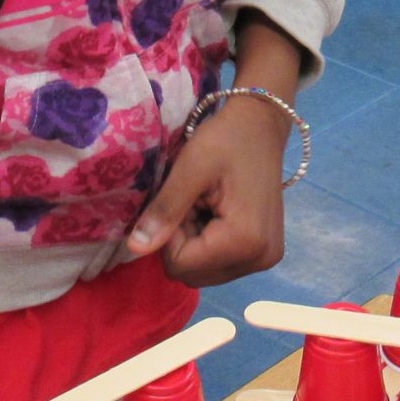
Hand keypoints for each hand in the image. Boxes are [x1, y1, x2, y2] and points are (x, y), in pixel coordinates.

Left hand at [126, 95, 288, 287]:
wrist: (261, 125)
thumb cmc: (226, 139)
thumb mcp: (189, 169)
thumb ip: (164, 211)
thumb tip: (134, 249)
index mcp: (245, 241)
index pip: (182, 265)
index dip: (170, 234)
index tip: (184, 200)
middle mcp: (260, 258)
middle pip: (194, 275)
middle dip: (182, 242)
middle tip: (194, 202)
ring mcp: (265, 258)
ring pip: (204, 272)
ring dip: (195, 243)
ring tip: (205, 205)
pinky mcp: (265, 253)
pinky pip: (221, 264)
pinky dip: (209, 243)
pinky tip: (216, 213)